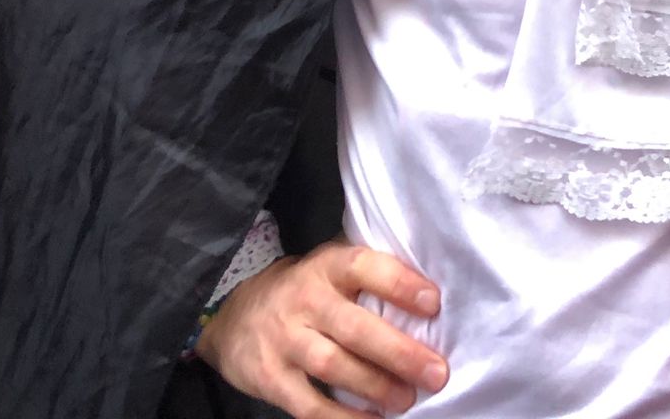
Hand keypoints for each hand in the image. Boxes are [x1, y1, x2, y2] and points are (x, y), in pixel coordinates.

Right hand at [195, 242, 447, 417]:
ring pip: (333, 365)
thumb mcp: (331, 267)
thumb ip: (371, 273)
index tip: (433, 303)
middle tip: (436, 372)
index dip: (399, 284)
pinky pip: (308, 404)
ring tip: (407, 400)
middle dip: (399, 352)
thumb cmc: (306, 290)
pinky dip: (340, 417)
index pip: (364, 267)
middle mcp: (304, 300)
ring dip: (374, 386)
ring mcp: (284, 340)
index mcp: (327, 266)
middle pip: (354, 327)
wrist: (234, 318)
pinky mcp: (270, 378)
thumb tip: (433, 294)